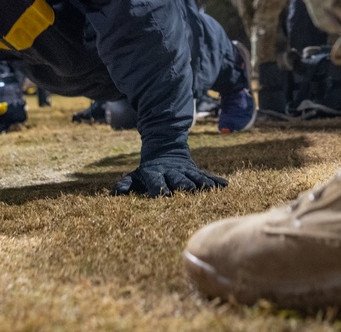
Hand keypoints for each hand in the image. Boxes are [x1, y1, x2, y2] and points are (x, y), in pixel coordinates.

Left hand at [112, 154, 226, 197]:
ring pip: (195, 177)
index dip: (159, 188)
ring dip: (202, 184)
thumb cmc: (148, 169)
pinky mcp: (196, 171)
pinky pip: (207, 175)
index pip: (156, 181)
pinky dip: (216, 180)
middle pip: (179, 179)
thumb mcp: (135, 174)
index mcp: (155, 173)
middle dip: (184, 185)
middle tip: (189, 191)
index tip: (162, 195)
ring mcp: (186, 170)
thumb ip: (126, 184)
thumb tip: (116, 193)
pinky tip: (225, 185)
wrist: (165, 146)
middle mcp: (172, 172)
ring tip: (210, 190)